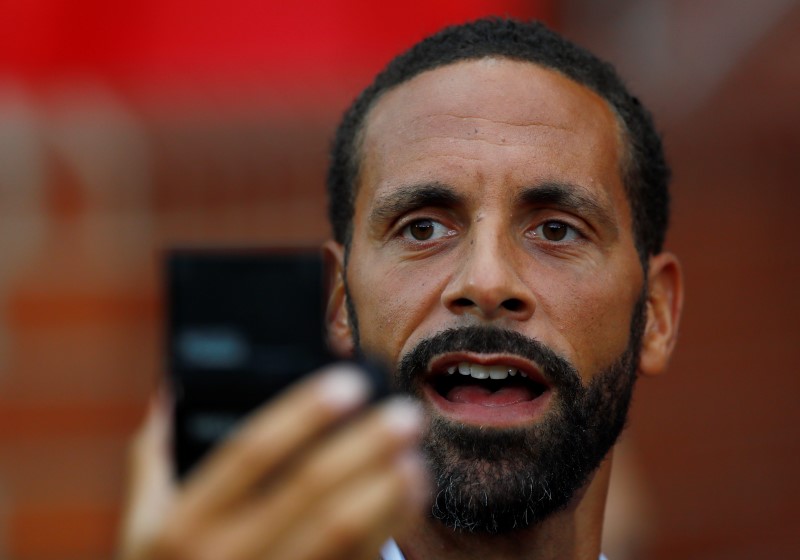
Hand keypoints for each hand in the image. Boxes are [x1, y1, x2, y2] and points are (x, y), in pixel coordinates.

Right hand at [117, 365, 428, 559]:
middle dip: (364, 446)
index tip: (349, 382)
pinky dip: (389, 527)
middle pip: (308, 489)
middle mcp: (225, 557)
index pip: (250, 452)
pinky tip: (408, 498)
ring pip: (340, 532)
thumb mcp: (142, 529)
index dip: (303, 413)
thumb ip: (154, 460)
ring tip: (415, 456)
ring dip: (386, 490)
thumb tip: (171, 390)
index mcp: (182, 526)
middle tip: (405, 415)